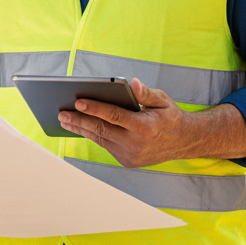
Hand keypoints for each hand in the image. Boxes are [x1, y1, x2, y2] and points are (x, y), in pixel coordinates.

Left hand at [58, 79, 188, 167]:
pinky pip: (106, 146)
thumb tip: (132, 83)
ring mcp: (131, 155)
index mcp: (144, 127)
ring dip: (81, 129)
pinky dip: (93, 136)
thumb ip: (145, 92)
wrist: (183, 142)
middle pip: (101, 129)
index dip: (94, 108)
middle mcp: (136, 144)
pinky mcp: (127, 161)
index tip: (78, 101)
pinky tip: (81, 127)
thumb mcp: (162, 100)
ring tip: (65, 120)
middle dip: (79, 120)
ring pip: (100, 139)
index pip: (113, 116)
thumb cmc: (169, 116)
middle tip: (61, 113)